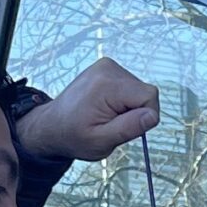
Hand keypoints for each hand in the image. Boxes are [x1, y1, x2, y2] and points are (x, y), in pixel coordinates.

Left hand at [15, 58, 160, 162]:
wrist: (53, 125)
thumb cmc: (73, 136)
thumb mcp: (101, 141)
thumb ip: (128, 128)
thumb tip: (152, 116)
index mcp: (107, 85)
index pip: (149, 96)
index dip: (144, 117)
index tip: (126, 127)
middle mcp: (108, 69)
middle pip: (145, 92)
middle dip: (135, 112)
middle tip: (111, 123)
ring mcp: (107, 65)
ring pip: (138, 89)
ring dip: (128, 106)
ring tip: (106, 115)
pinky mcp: (107, 67)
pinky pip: (129, 85)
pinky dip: (122, 99)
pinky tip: (105, 106)